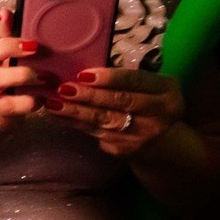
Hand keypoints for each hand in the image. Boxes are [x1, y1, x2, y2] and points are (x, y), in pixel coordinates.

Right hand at [0, 9, 52, 132]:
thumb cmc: (3, 78)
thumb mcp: (4, 57)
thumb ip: (6, 34)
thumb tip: (5, 10)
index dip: (8, 43)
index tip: (33, 42)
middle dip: (13, 54)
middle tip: (41, 54)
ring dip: (25, 77)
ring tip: (49, 77)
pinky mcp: (3, 110)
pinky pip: (14, 105)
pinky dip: (32, 101)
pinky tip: (46, 97)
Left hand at [42, 67, 185, 156]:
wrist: (159, 140)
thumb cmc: (147, 101)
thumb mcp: (150, 86)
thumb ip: (127, 78)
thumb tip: (84, 70)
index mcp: (166, 92)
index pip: (136, 81)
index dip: (110, 78)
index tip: (84, 74)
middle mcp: (157, 116)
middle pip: (119, 102)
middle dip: (89, 95)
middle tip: (64, 88)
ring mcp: (140, 136)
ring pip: (103, 120)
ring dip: (75, 111)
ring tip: (53, 102)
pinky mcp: (123, 149)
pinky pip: (94, 133)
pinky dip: (74, 123)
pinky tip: (57, 115)